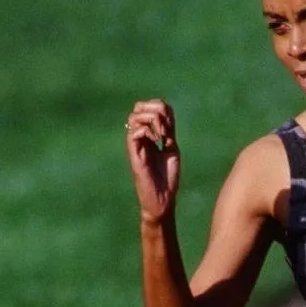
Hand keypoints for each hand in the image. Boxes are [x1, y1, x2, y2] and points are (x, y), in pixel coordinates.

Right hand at [126, 99, 180, 223]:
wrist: (164, 199)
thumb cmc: (168, 178)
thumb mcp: (172, 150)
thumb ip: (168, 132)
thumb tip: (163, 116)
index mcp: (151, 135)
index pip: (150, 108)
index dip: (162, 109)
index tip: (171, 126)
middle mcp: (141, 137)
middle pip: (139, 107)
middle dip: (155, 110)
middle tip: (166, 129)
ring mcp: (136, 144)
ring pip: (134, 116)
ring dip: (152, 120)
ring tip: (162, 135)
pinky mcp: (133, 154)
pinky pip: (134, 132)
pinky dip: (148, 131)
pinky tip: (157, 142)